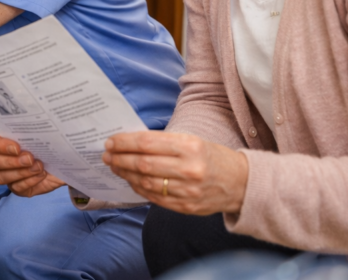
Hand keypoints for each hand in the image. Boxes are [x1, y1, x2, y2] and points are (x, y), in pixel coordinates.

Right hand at [0, 131, 65, 196]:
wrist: (63, 161)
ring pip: (0, 177)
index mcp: (3, 139)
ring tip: (39, 167)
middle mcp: (1, 157)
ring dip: (20, 173)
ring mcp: (7, 174)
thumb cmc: (51, 143)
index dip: (0, 145)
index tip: (17, 147)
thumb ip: (37, 129)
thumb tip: (38, 118)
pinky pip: (16, 188)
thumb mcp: (46, 134)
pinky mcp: (17, 187)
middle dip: (11, 161)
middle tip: (30, 158)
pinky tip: (42, 175)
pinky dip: (29, 182)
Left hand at [103, 131, 248, 214]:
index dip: (124, 142)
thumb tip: (129, 143)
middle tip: (106, 155)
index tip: (110, 141)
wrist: (241, 183)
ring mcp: (188, 191)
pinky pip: (154, 198)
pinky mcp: (186, 207)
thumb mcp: (192, 141)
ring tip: (115, 167)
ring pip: (145, 182)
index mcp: (190, 146)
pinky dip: (138, 188)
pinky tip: (131, 181)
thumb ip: (164, 142)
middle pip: (142, 164)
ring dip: (125, 174)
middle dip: (119, 159)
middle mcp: (189, 169)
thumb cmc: (212, 157)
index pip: (147, 143)